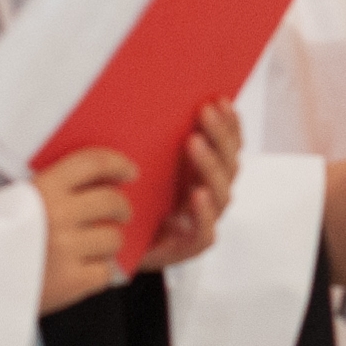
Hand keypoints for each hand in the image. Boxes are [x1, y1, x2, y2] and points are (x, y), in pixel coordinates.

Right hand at [33, 148, 136, 306]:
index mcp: (42, 190)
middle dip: (122, 208)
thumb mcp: (15, 201)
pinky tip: (82, 271)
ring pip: (114, 239)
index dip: (116, 164)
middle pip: (112, 202)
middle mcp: (58, 216)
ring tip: (92, 248)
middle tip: (120, 213)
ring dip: (108, 243)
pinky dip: (97, 273)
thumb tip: (95, 187)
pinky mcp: (71, 282)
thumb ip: (51, 192)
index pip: (92, 164)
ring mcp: (66, 249)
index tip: (129, 171)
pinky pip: (105, 273)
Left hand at [136, 103, 240, 271]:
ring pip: (222, 194)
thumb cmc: (133, 201)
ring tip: (194, 143)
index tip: (220, 100)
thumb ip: (155, 141)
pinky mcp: (189, 247)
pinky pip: (205, 232)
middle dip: (220, 136)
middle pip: (230, 165)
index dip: (230, 124)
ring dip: (211, 166)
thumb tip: (151, 98)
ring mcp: (202, 221)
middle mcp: (209, 195)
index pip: (229, 146)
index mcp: (204, 174)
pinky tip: (197, 195)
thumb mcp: (144, 165)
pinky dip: (204, 213)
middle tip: (204, 113)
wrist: (115, 247)